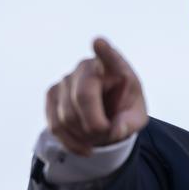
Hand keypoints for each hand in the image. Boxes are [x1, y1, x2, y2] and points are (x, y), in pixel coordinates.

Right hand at [45, 37, 147, 155]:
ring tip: (98, 137)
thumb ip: (129, 123)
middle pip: (83, 96)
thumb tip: (114, 130)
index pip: (110, 57)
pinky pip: (55, 124)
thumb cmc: (124, 109)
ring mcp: (66, 79)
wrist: (107, 115)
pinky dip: (70, 142)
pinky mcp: (52, 94)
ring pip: (67, 115)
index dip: (104, 51)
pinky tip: (84, 147)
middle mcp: (87, 67)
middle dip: (95, 125)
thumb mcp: (136, 118)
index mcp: (115, 67)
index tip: (99, 43)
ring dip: (84, 136)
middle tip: (107, 134)